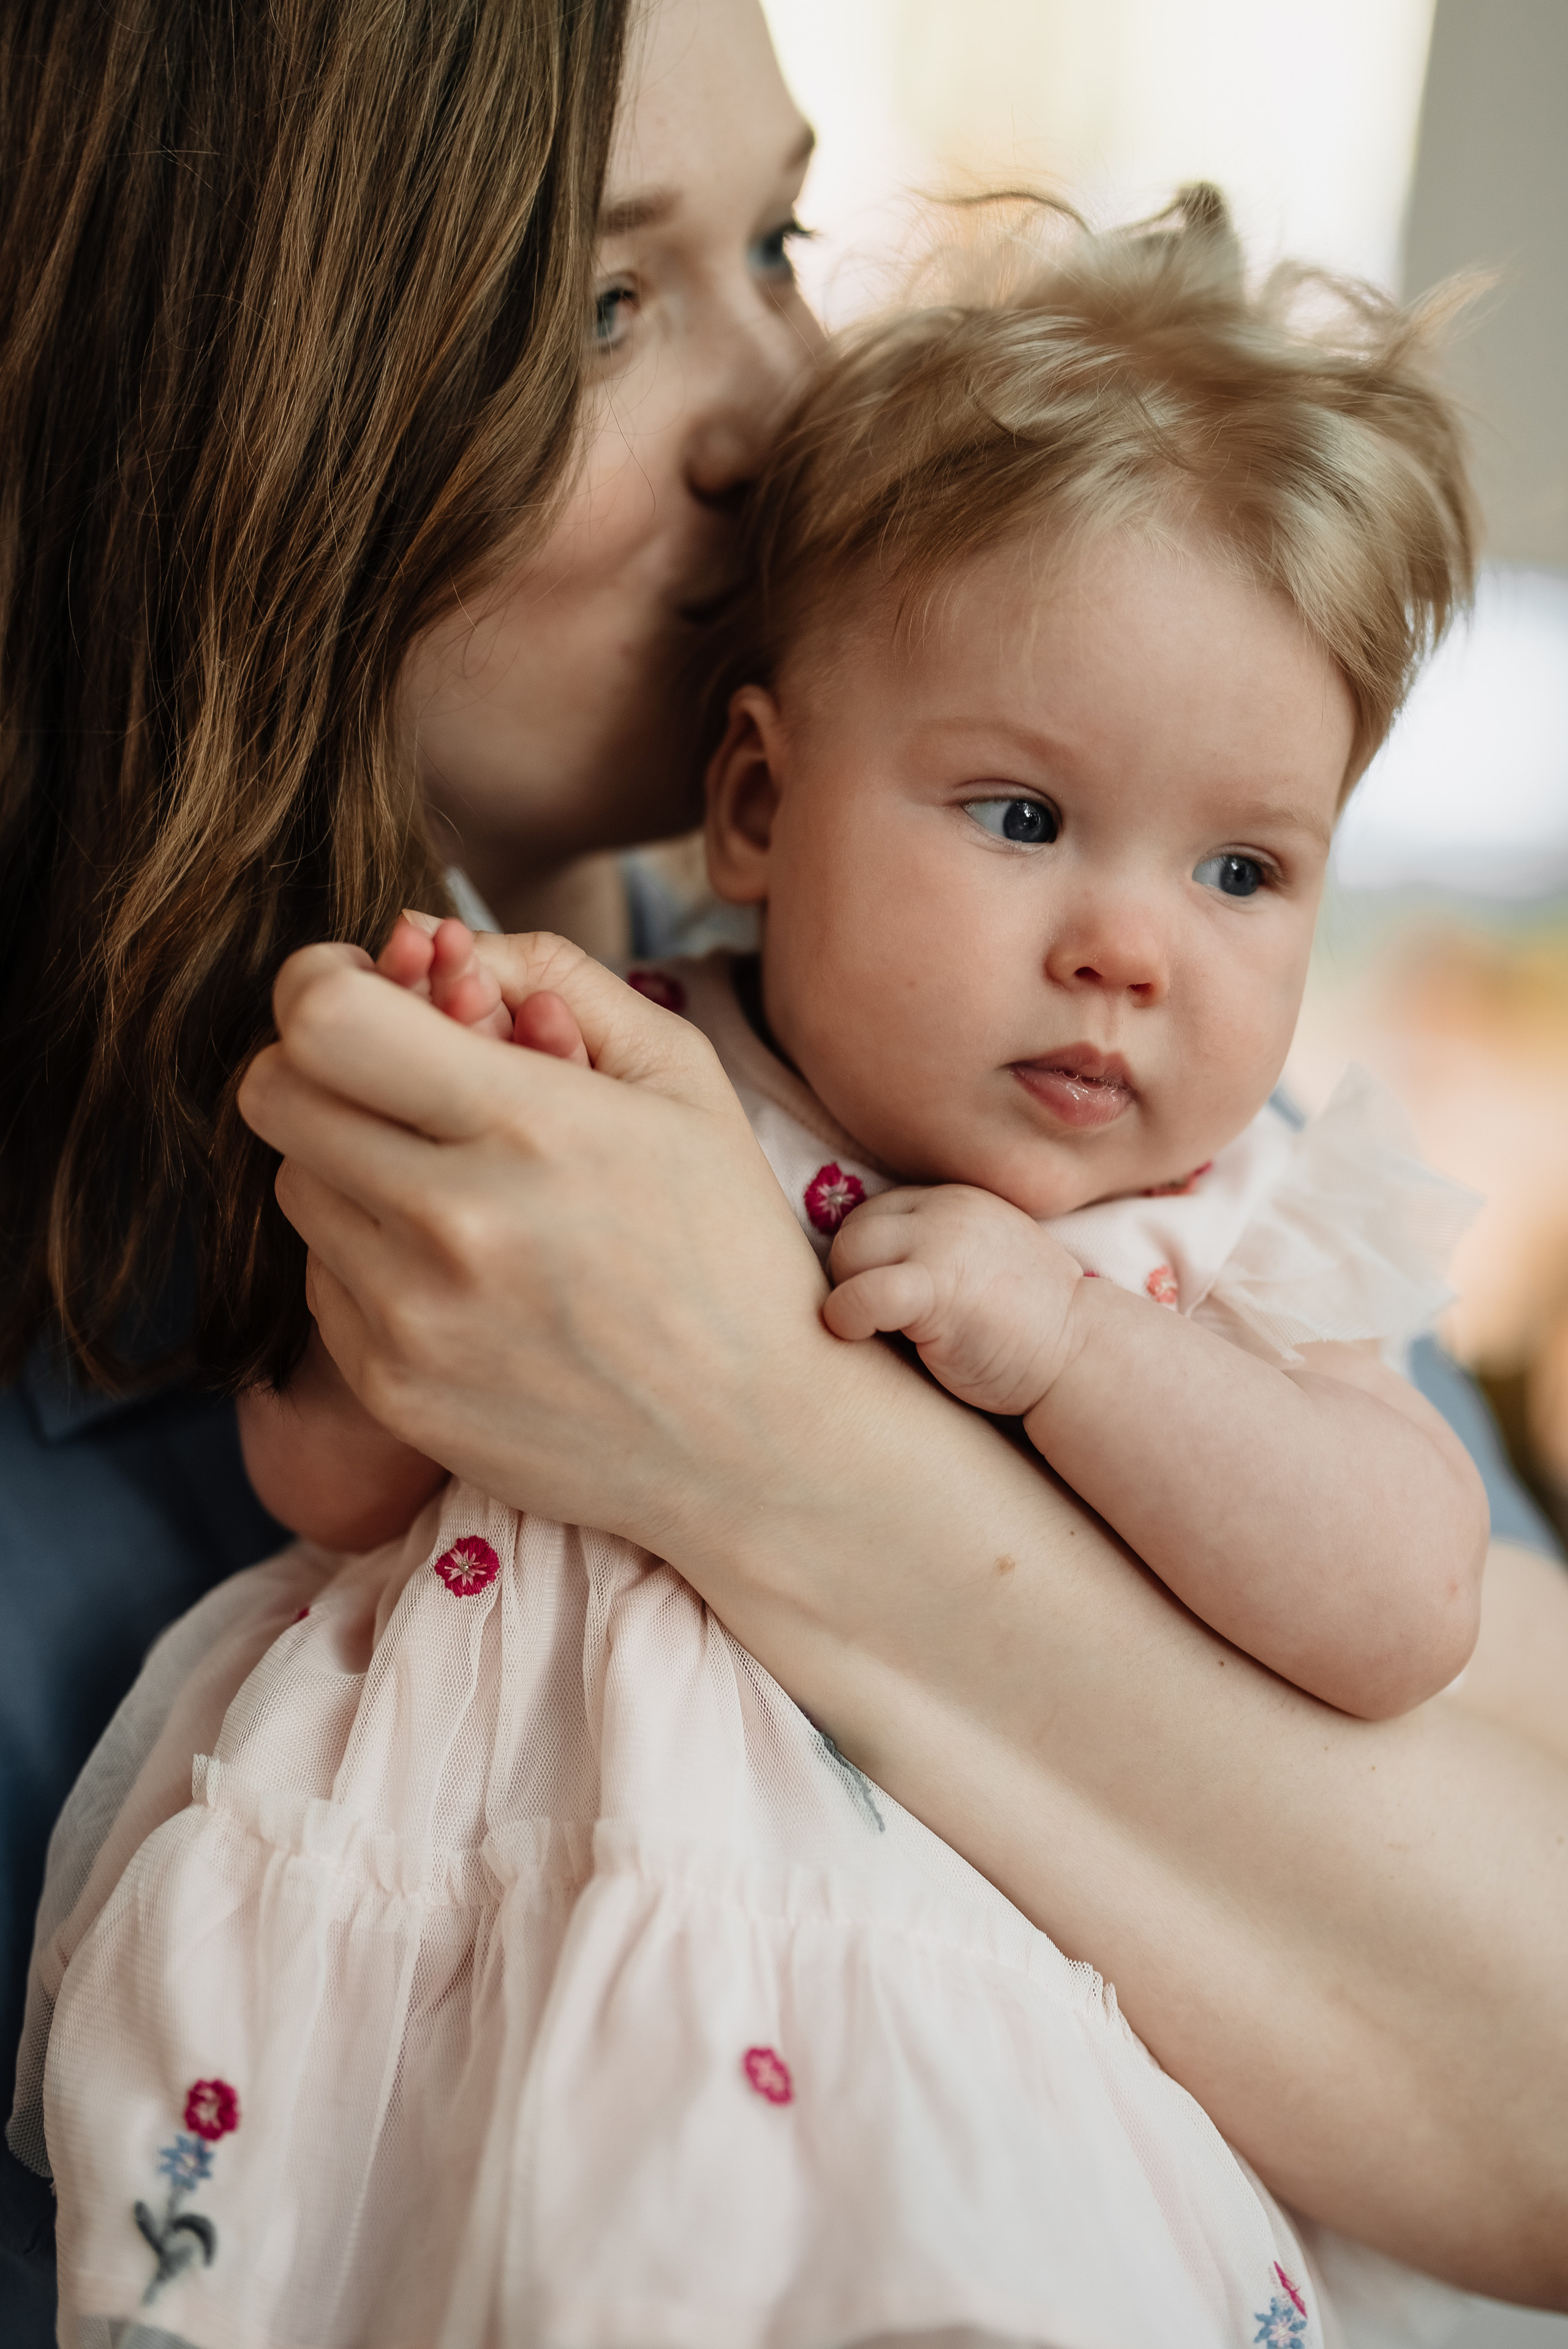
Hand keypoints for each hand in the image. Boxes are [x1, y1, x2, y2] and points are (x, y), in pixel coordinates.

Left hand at [236, 932, 830, 1546]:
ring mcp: (414, 1319)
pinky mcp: (393, 1390)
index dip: (319, 983)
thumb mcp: (681, 1079)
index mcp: (532, 1126)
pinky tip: (459, 1271)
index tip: (359, 990)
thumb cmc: (726, 1242)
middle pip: (276, 1095)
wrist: (755, 1438)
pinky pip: (319, 1280)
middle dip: (322, 1065)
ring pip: (292, 1185)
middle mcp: (454, 1223)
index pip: (322, 1020)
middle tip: (391, 1077)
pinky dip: (368, 1257)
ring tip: (448, 1184)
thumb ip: (557, 975)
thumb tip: (428, 936)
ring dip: (347, 1163)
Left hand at [825, 1184, 1084, 1417]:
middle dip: (853, 1276)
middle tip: (878, 1321)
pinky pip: (860, 1293)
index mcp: (956, 1202)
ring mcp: (941, 1243)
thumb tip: (861, 1269)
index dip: (867, 1261)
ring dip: (847, 1295)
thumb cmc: (1028, 1328)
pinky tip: (858, 1335)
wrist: (1082, 1355)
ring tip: (876, 1331)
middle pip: (855, 1229)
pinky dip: (845, 1316)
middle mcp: (946, 1210)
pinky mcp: (935, 1287)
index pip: (877, 1214)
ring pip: (849, 1253)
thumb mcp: (979, 1265)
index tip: (883, 1301)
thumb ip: (934, 1251)